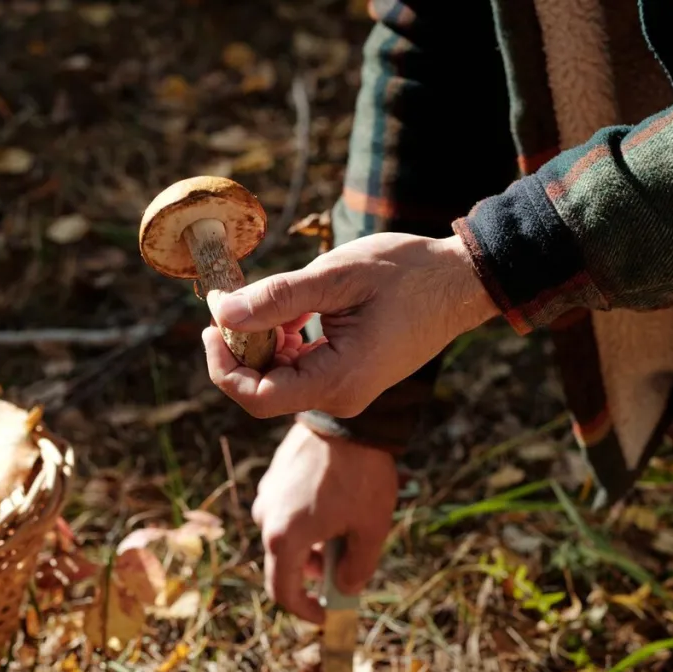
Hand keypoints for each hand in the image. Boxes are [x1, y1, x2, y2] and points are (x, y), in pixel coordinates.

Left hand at [203, 233, 496, 418]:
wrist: (460, 282)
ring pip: (280, 379)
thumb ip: (277, 298)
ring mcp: (347, 391)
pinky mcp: (350, 378)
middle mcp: (341, 397)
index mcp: (340, 379)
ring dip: (263, 342)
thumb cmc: (407, 273)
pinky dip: (285, 343)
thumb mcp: (336, 276)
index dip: (223, 366)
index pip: (258, 397)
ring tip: (272, 299)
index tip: (212, 324)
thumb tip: (221, 312)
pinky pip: (301, 370)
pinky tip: (293, 311)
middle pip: (264, 390)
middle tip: (233, 300)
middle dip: (241, 349)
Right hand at [251, 422, 397, 622]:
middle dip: (313, 574)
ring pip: (285, 536)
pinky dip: (305, 521)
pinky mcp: (273, 476)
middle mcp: (266, 518)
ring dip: (310, 546)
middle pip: (284, 563)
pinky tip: (335, 506)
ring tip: (345, 531)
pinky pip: (285, 510)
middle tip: (345, 567)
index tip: (326, 615)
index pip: (282, 592)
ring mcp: (267, 495)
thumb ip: (357, 569)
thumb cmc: (361, 476)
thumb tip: (344, 590)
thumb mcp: (371, 529)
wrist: (348, 420)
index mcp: (284, 539)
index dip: (304, 611)